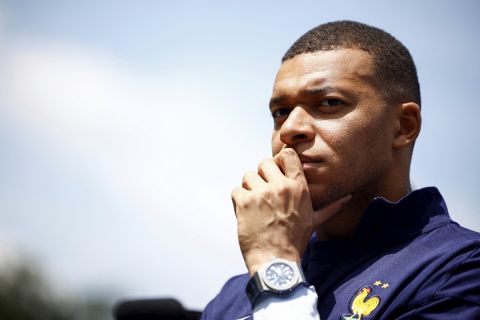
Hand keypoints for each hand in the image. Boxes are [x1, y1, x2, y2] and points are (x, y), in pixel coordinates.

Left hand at [231, 148, 350, 274]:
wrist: (276, 261)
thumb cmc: (295, 241)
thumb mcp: (314, 221)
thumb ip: (330, 207)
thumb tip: (348, 198)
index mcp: (298, 187)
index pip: (287, 154)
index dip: (279, 161)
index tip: (276, 173)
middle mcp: (280, 186)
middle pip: (264, 163)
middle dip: (261, 176)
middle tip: (263, 193)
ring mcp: (261, 193)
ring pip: (248, 176)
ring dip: (249, 188)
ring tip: (255, 205)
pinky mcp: (245, 202)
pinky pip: (236, 191)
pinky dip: (238, 201)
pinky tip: (246, 214)